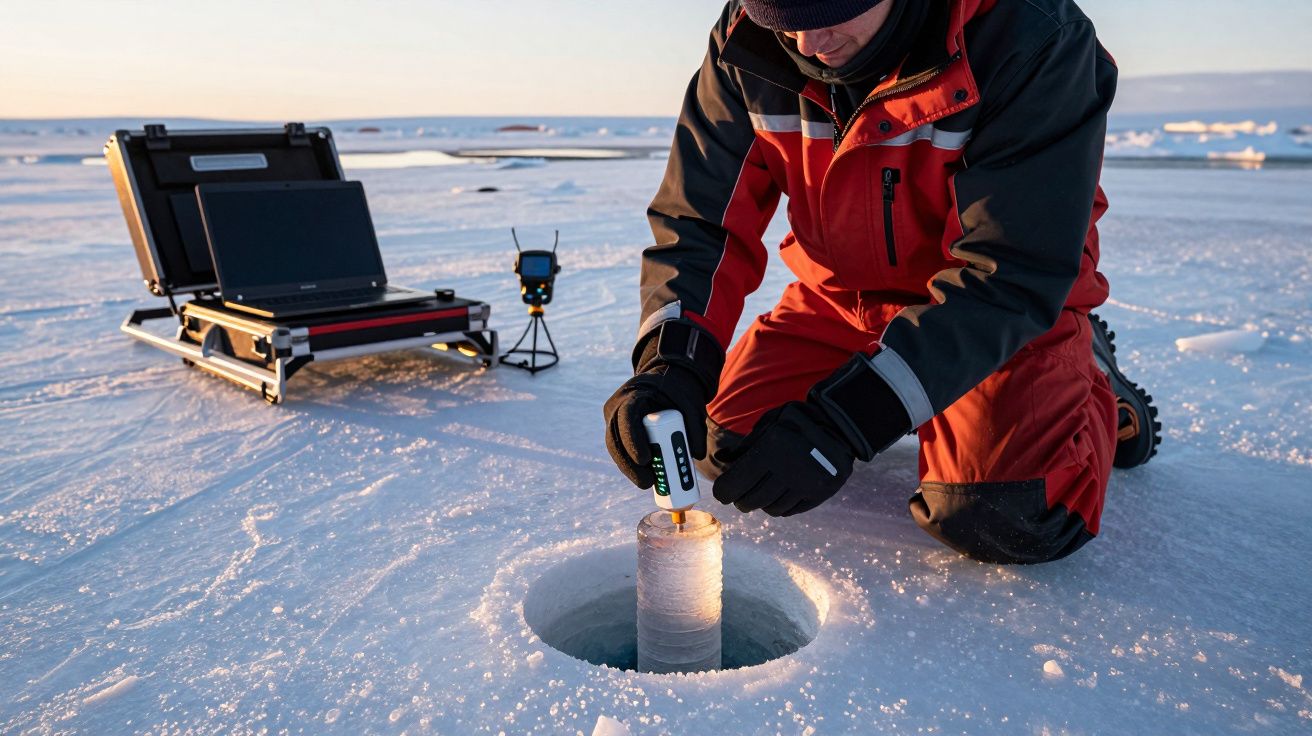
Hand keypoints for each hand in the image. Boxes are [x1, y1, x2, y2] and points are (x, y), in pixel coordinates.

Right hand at [603, 319, 722, 488]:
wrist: (667, 377)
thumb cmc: (678, 390)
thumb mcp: (692, 403)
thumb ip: (696, 427)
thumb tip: (697, 454)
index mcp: (634, 394)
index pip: (626, 417)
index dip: (633, 440)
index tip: (646, 460)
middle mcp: (618, 406)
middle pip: (614, 438)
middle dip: (629, 465)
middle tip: (647, 483)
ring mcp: (615, 418)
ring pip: (615, 447)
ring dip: (629, 468)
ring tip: (648, 483)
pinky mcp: (619, 429)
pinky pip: (621, 449)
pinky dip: (630, 464)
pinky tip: (644, 475)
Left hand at [712, 402, 853, 515]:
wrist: (840, 425)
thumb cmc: (797, 421)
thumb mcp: (769, 424)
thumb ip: (744, 446)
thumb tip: (721, 460)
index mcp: (770, 450)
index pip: (734, 485)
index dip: (724, 492)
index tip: (721, 493)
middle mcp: (787, 471)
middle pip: (751, 501)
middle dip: (740, 500)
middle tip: (739, 496)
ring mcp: (805, 485)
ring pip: (771, 508)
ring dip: (761, 504)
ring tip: (762, 492)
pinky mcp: (819, 494)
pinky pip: (791, 510)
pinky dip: (780, 506)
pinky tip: (779, 494)